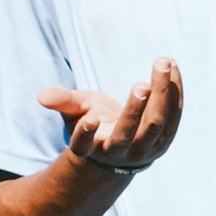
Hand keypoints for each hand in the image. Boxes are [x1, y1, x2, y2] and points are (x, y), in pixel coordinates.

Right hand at [38, 54, 181, 173]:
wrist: (121, 149)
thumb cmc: (94, 122)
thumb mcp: (76, 111)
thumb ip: (62, 101)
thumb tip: (42, 96)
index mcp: (91, 148)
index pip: (84, 145)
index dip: (86, 134)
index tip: (90, 118)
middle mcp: (118, 153)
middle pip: (126, 135)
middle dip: (134, 110)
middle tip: (140, 85)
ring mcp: (144, 149)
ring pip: (155, 124)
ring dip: (161, 93)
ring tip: (162, 62)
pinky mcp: (165, 140)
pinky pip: (173, 116)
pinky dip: (174, 90)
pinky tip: (172, 67)